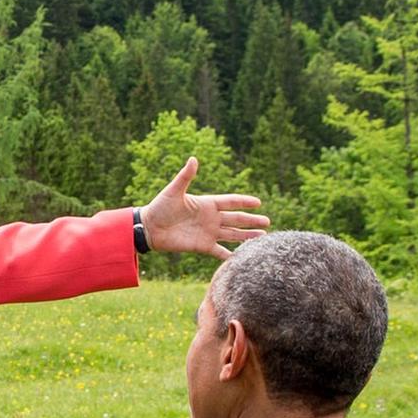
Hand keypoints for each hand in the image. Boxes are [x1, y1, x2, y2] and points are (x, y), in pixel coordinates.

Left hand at [140, 157, 268, 259]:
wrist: (150, 228)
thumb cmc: (160, 207)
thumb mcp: (174, 191)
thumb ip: (185, 177)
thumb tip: (193, 159)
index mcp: (207, 204)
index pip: (230, 202)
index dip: (244, 202)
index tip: (258, 202)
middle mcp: (211, 218)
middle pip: (236, 219)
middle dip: (251, 220)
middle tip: (267, 222)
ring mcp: (208, 233)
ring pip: (232, 234)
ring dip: (247, 236)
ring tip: (263, 237)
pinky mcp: (202, 246)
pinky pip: (220, 251)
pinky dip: (230, 255)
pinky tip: (242, 258)